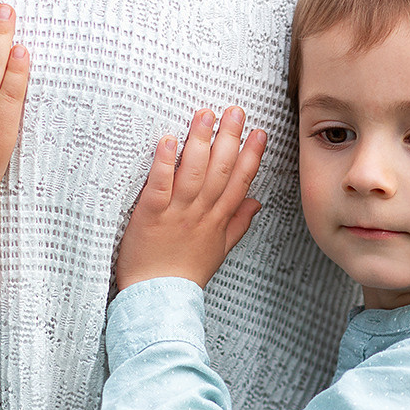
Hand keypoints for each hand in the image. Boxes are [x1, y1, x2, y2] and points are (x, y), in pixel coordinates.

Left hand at [116, 107, 265, 290]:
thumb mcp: (219, 250)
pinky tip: (168, 140)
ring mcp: (176, 212)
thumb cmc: (185, 275)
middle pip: (220, 170)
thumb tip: (256, 202)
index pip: (240, 181)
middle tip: (235, 111)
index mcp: (218, 219)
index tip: (259, 132)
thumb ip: (237, 223)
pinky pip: (160, 184)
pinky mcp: (150, 214)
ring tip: (206, 115)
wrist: (159, 299)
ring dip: (200, 141)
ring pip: (193, 172)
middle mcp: (200, 213)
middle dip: (229, 138)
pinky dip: (164, 162)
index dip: (251, 155)